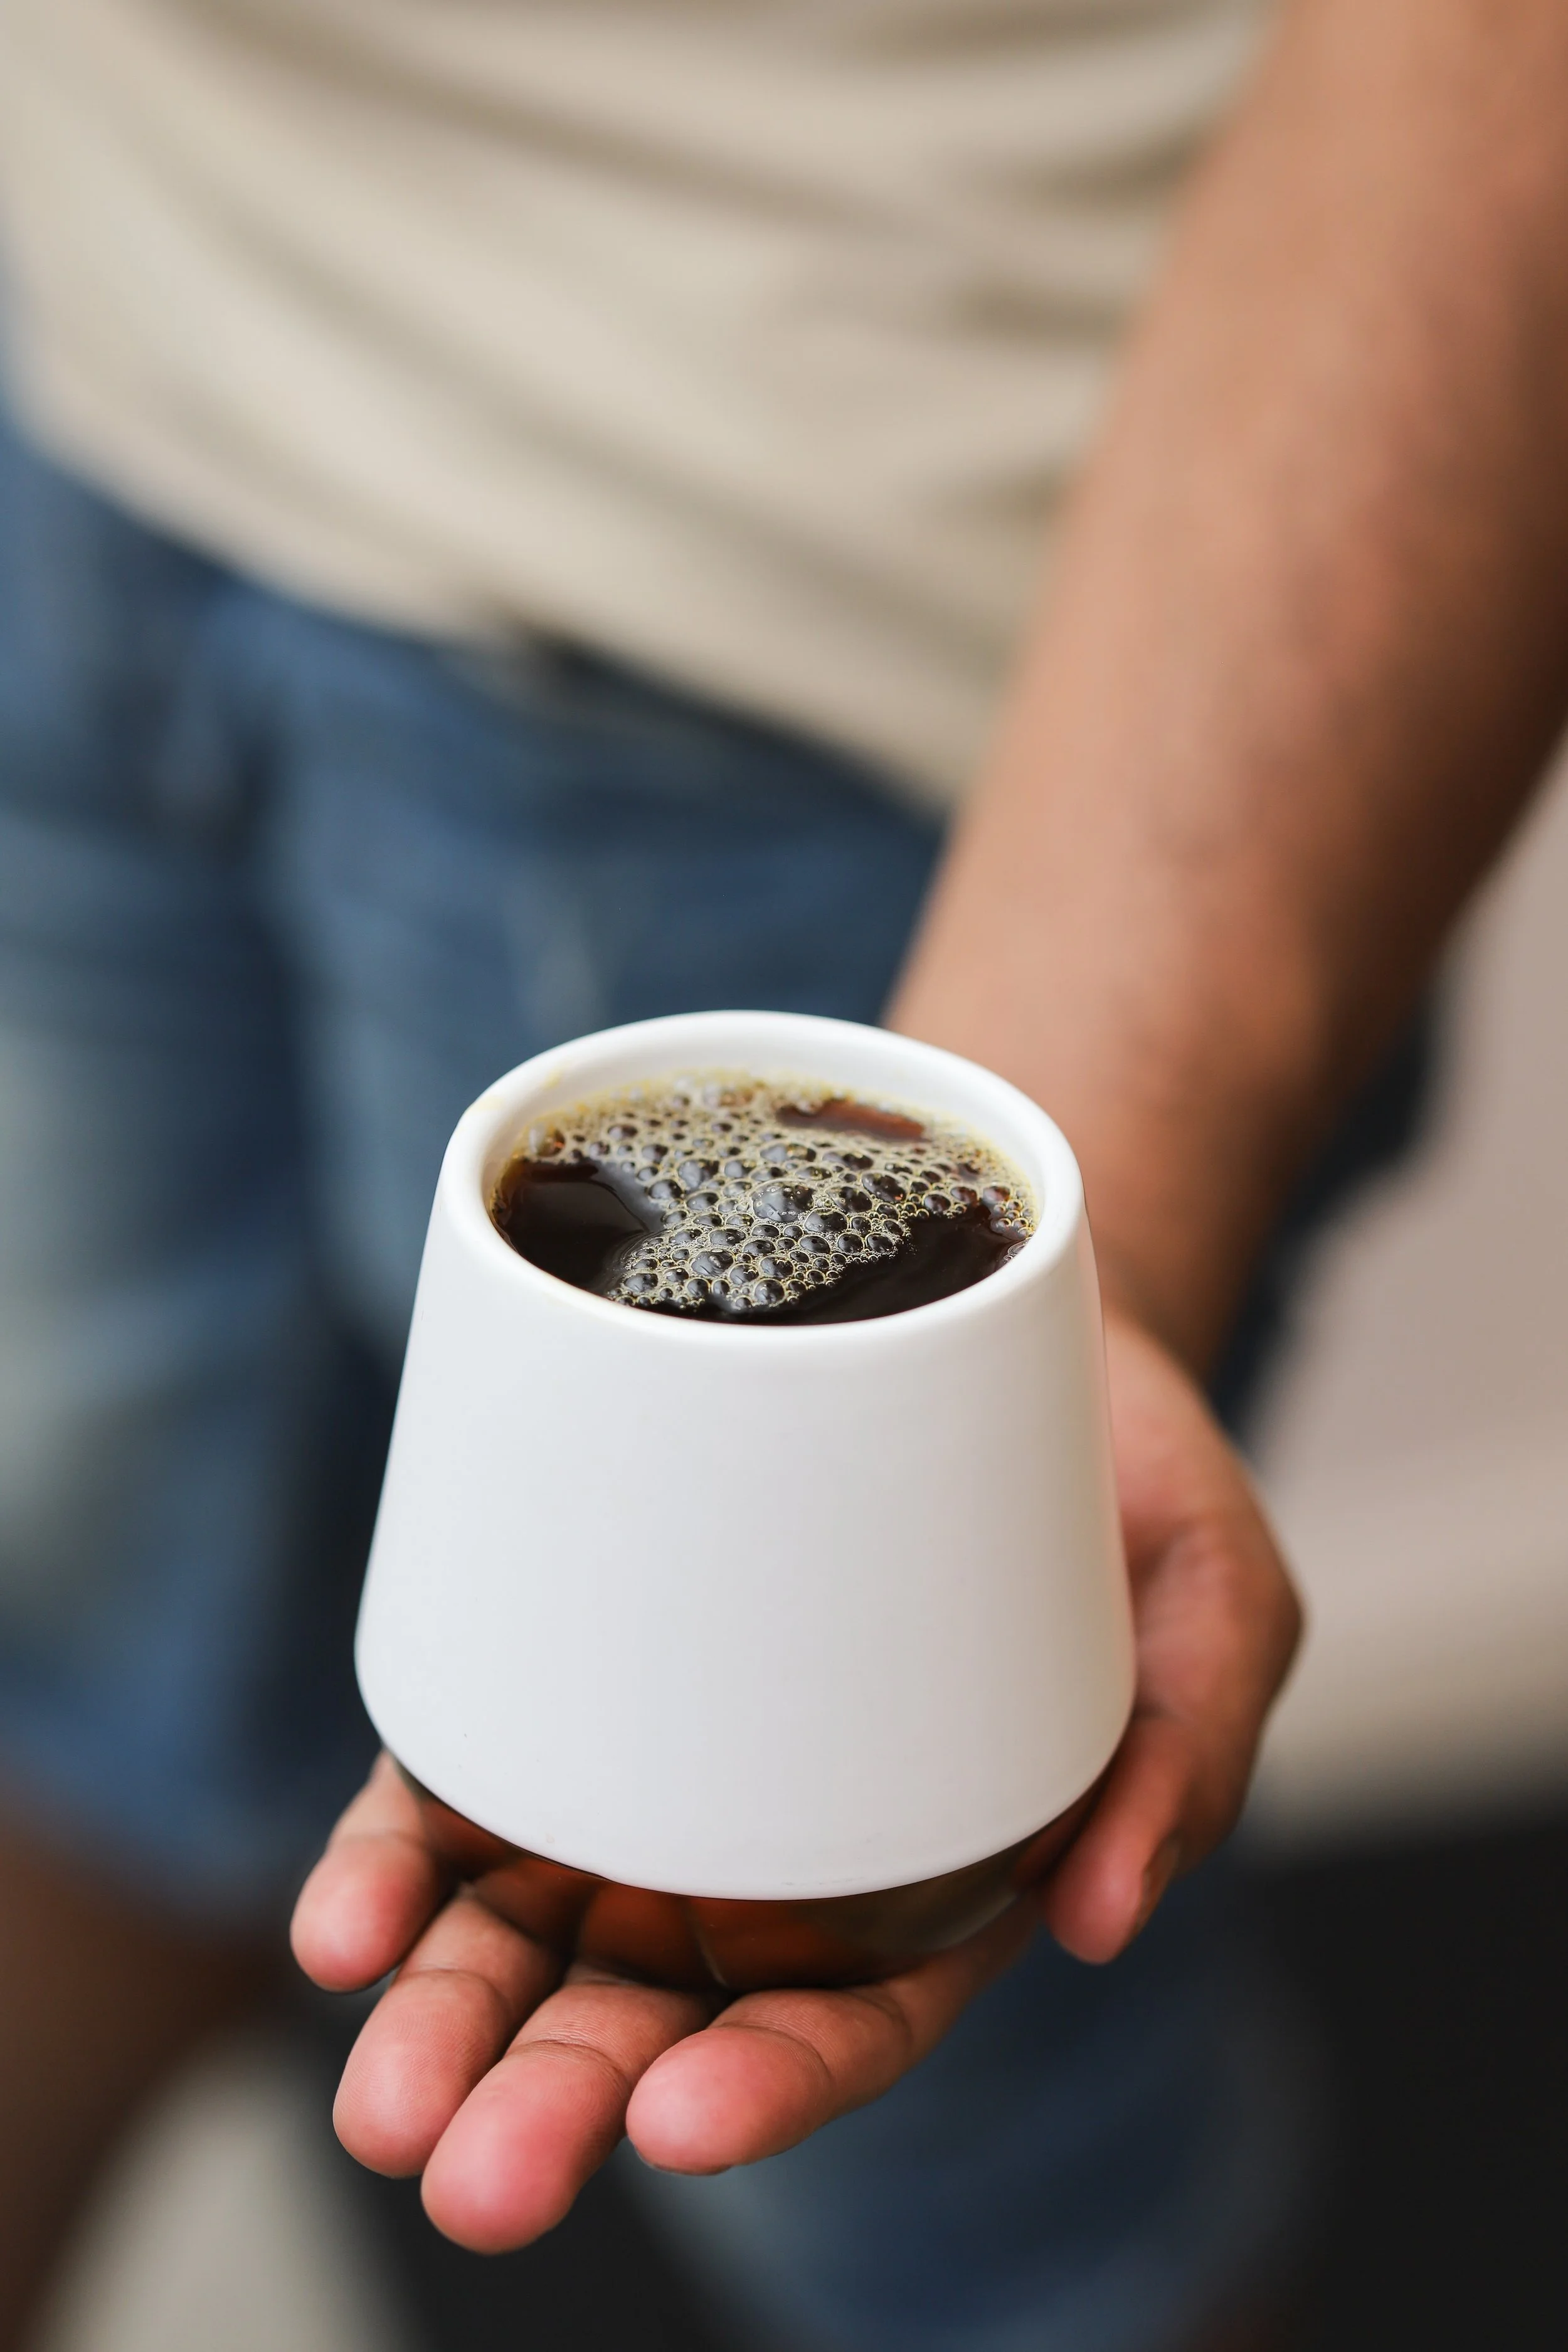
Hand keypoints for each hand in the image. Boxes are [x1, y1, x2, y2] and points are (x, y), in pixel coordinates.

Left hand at [290, 1305, 1299, 2248]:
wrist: (979, 1318)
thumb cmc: (1114, 1474)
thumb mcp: (1215, 1589)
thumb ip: (1195, 1744)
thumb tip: (1107, 1916)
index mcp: (942, 1868)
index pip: (854, 2014)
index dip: (774, 2080)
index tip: (679, 2116)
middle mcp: (787, 1849)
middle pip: (668, 2005)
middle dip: (563, 2097)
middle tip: (473, 2172)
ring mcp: (669, 1766)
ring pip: (543, 1927)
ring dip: (452, 2018)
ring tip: (379, 2099)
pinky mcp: (583, 1668)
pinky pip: (473, 1789)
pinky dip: (400, 1865)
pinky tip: (343, 1925)